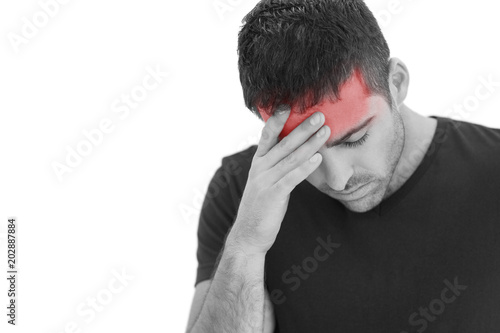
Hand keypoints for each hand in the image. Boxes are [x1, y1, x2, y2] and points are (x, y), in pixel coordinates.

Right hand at [229, 108, 329, 254]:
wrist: (249, 234)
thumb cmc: (261, 206)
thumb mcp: (266, 180)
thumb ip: (277, 164)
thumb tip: (296, 150)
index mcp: (258, 162)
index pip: (267, 135)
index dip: (277, 119)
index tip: (289, 104)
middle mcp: (260, 168)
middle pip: (283, 143)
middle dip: (303, 128)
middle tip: (319, 114)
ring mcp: (265, 181)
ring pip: (290, 158)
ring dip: (310, 143)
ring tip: (325, 131)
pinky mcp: (273, 195)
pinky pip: (291, 178)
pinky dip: (305, 167)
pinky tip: (318, 158)